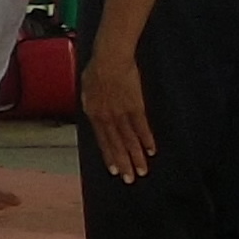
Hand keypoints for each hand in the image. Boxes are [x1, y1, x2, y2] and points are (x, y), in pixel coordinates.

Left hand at [80, 47, 154, 181]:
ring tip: (142, 171)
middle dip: (123, 163)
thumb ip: (91, 105)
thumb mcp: (86, 90)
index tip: (114, 170)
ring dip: (136, 156)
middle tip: (130, 179)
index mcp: (93, 114)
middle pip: (116, 145)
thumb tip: (93, 113)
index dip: (109, 156)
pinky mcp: (135, 107)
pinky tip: (151, 151)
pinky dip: (146, 140)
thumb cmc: (97, 70)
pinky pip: (141, 127)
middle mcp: (106, 118)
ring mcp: (121, 113)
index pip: (102, 141)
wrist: (110, 59)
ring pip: (129, 140)